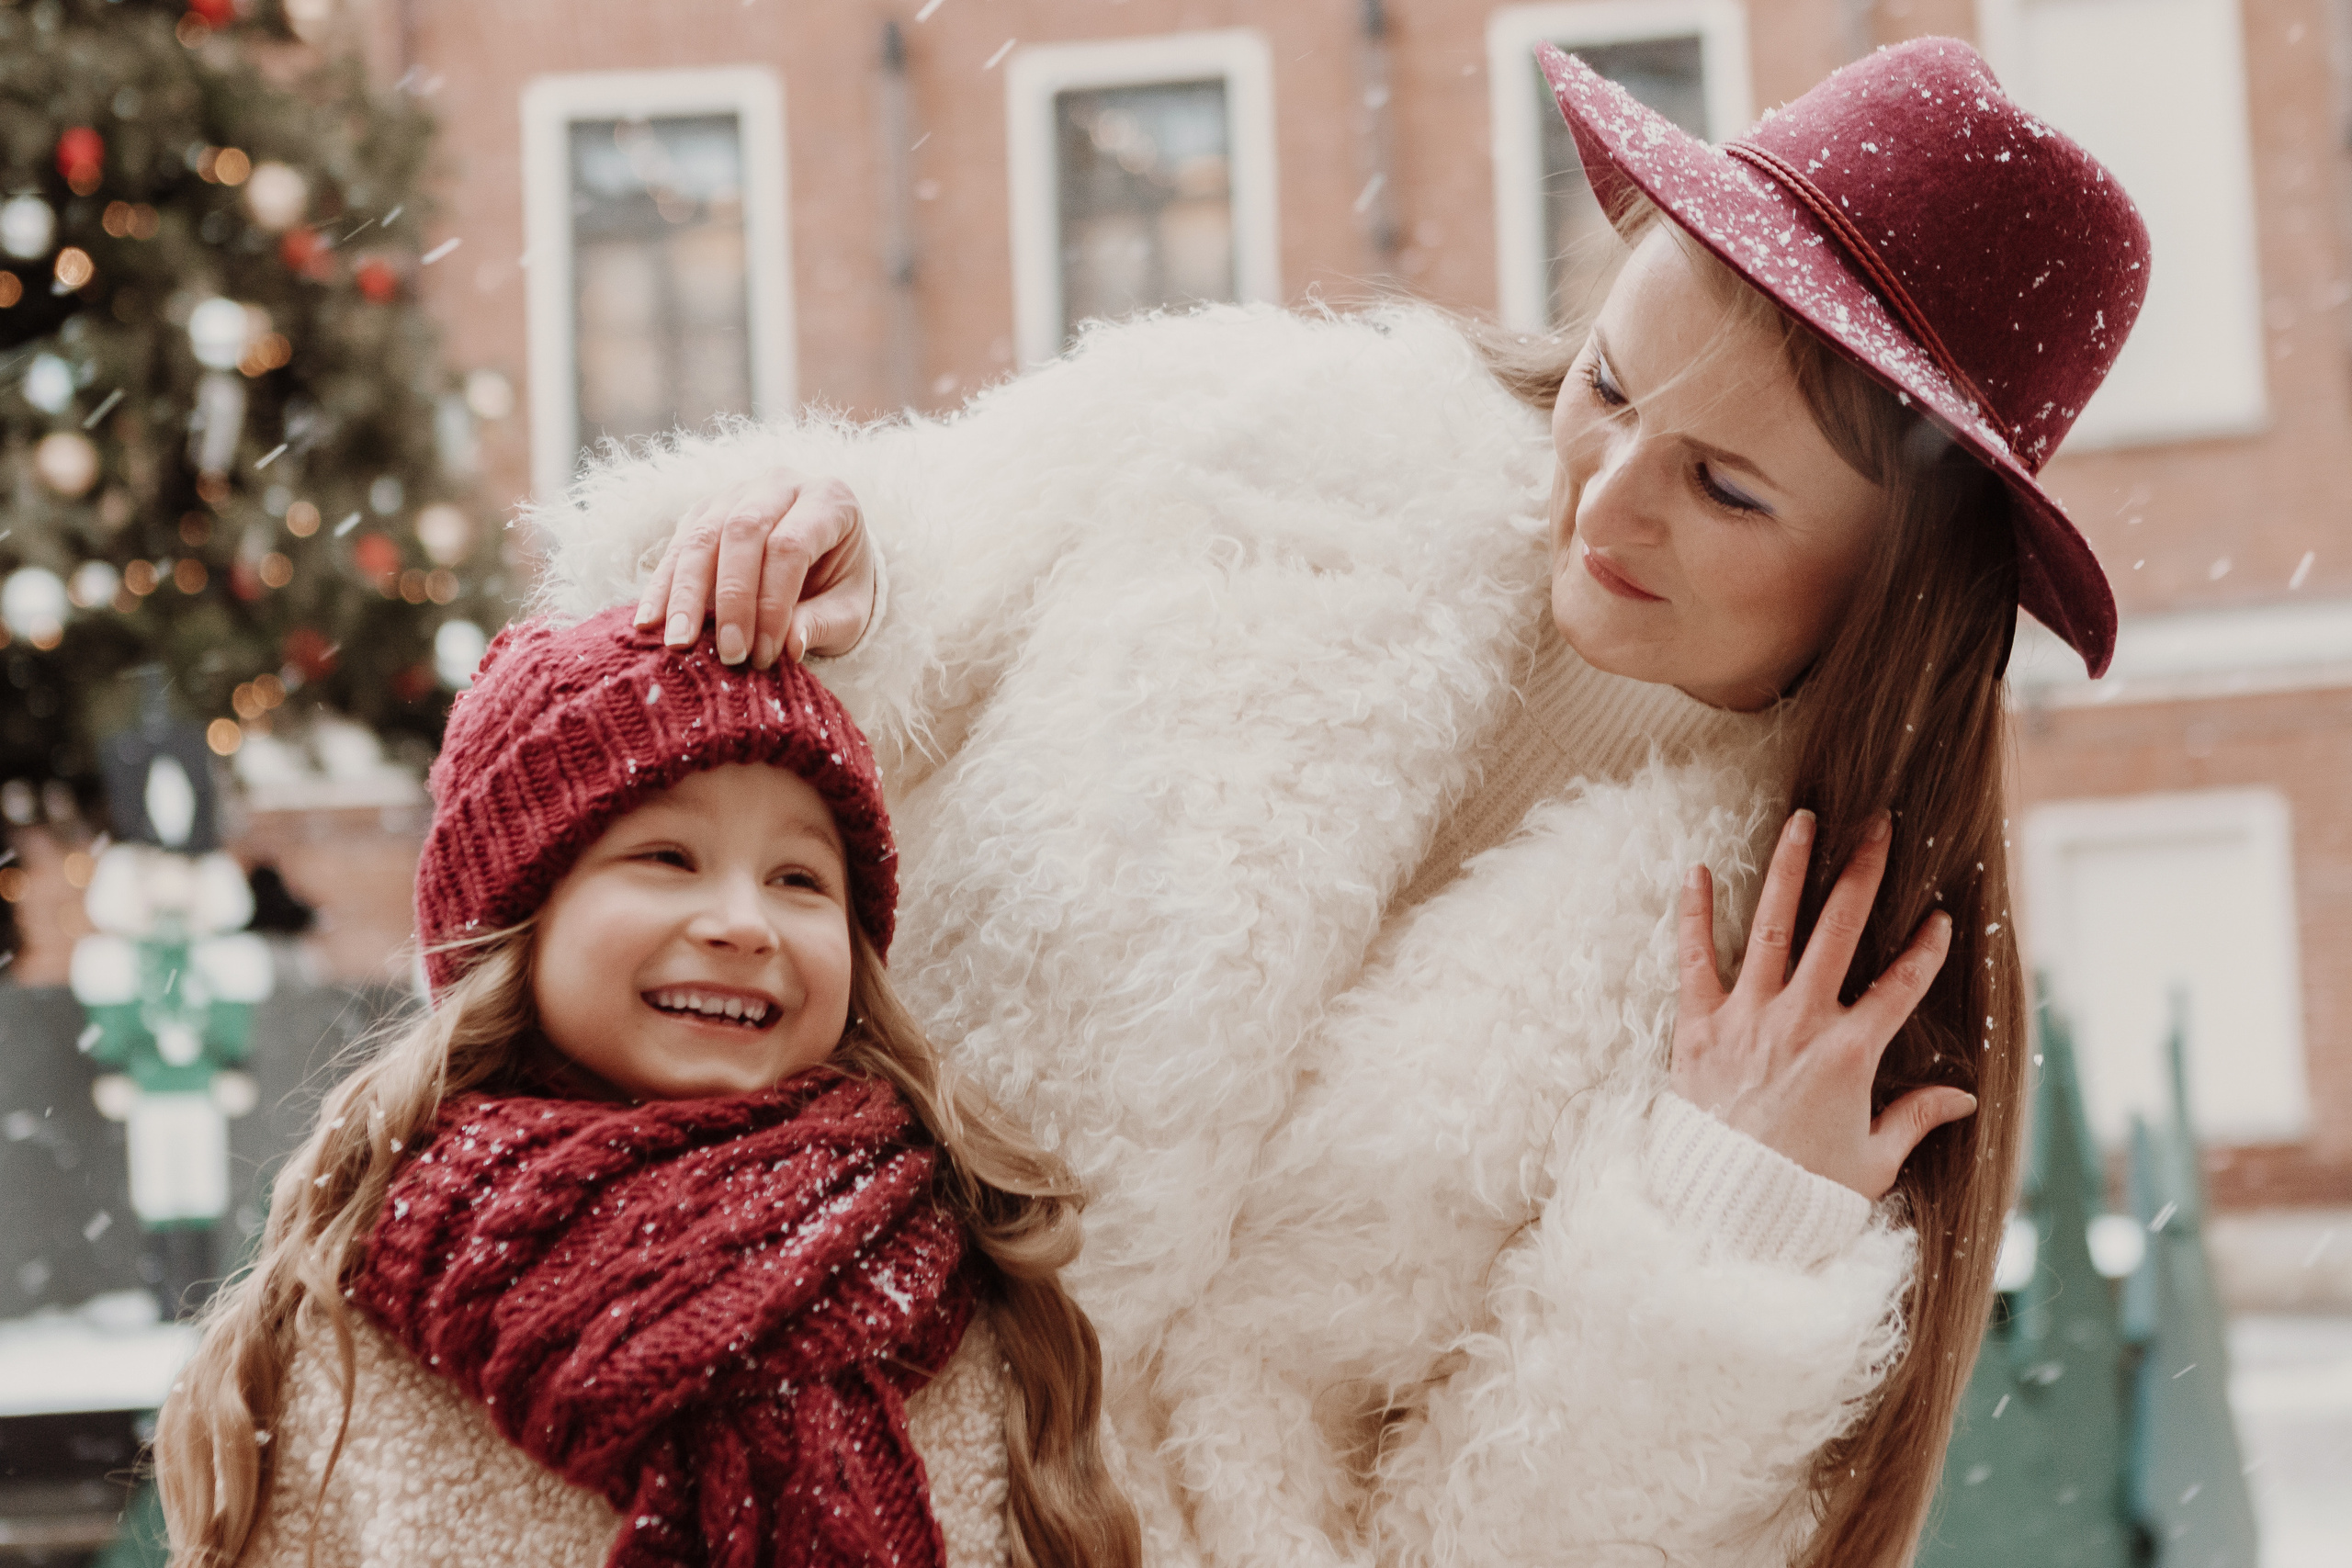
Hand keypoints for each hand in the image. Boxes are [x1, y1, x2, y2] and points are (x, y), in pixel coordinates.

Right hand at [633, 469, 873, 667]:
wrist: (825, 560)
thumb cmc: (840, 587)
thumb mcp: (849, 611)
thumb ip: (824, 625)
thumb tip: (790, 646)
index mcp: (829, 500)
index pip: (790, 547)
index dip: (773, 603)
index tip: (766, 655)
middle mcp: (781, 484)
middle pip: (743, 533)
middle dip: (731, 599)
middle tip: (729, 654)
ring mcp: (737, 492)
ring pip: (702, 535)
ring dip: (686, 594)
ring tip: (678, 643)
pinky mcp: (704, 510)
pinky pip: (677, 545)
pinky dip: (662, 586)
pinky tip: (649, 623)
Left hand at [1673, 810, 1972, 1199]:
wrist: (1723, 1214)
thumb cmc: (1800, 1193)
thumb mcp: (1871, 1162)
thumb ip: (1916, 1119)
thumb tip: (1964, 1098)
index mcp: (1850, 1054)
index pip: (1901, 986)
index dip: (1926, 950)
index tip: (1940, 916)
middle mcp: (1800, 1021)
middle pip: (1839, 930)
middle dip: (1862, 872)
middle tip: (1876, 825)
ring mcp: (1745, 1017)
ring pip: (1771, 926)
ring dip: (1788, 869)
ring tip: (1802, 820)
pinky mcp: (1697, 1026)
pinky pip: (1694, 958)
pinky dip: (1693, 913)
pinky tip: (1695, 868)